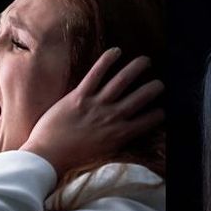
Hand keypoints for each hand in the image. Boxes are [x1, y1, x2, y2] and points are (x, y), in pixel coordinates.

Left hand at [21, 48, 163, 177]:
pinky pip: (96, 74)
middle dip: (154, 87)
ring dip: (137, 68)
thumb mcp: (105, 153)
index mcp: (120, 134)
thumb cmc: (75, 158)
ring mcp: (96, 105)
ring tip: (146, 61)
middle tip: (160, 82)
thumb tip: (130, 133)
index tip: (163, 110)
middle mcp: (113, 118)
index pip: (149, 121)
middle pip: (141, 97)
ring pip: (122, 81)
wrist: (48, 156)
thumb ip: (119, 141)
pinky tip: (117, 51)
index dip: (159, 114)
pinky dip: (107, 60)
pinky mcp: (79, 96)